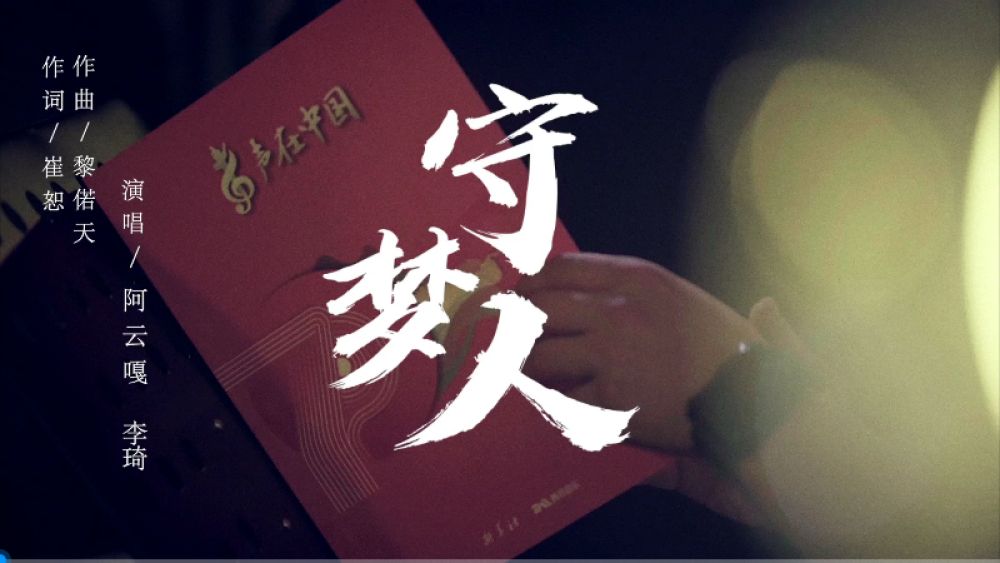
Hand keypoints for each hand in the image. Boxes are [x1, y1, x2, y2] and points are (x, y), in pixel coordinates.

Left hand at [518, 252, 759, 452]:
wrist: (756, 397)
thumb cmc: (724, 348)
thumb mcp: (680, 298)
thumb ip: (632, 290)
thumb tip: (583, 286)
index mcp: (637, 277)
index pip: (559, 267)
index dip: (532, 283)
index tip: (524, 296)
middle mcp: (618, 308)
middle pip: (538, 306)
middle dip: (520, 325)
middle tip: (515, 340)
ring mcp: (611, 353)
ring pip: (539, 354)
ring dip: (531, 367)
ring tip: (534, 376)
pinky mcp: (610, 398)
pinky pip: (561, 399)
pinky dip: (555, 404)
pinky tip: (559, 405)